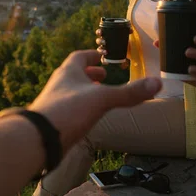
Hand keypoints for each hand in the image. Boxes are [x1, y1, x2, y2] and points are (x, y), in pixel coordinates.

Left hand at [29, 50, 161, 151]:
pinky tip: (88, 119)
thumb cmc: (68, 110)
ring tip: (99, 97)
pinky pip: (69, 110)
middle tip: (103, 77)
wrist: (38, 139)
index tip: (102, 57)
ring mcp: (55, 103)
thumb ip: (129, 93)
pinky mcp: (54, 121)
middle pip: (74, 74)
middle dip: (89, 74)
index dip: (92, 56)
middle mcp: (59, 85)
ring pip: (71, 93)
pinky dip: (80, 109)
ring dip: (85, 92)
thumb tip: (157, 83)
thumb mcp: (102, 99)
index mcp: (68, 72)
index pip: (79, 57)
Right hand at [96, 28, 130, 68]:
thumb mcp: (123, 36)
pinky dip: (103, 60)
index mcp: (105, 35)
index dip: (98, 32)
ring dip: (101, 50)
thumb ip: (127, 32)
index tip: (100, 32)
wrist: (122, 49)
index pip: (99, 32)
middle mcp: (103, 42)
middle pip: (98, 41)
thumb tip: (131, 30)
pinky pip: (102, 59)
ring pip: (99, 49)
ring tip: (106, 52)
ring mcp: (104, 49)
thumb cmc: (120, 40)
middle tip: (104, 42)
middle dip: (100, 41)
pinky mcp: (105, 56)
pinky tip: (106, 61)